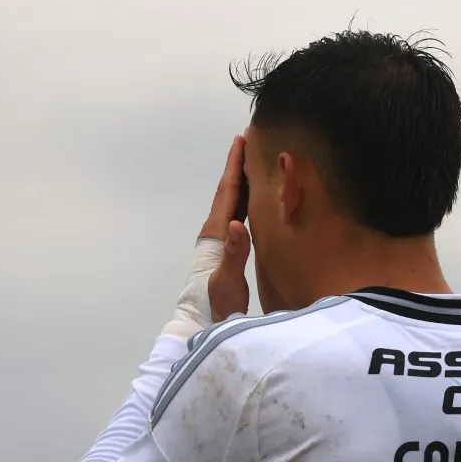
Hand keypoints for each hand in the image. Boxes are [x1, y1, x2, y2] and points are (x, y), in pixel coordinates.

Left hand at [160, 134, 250, 340]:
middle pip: (229, 190)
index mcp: (216, 233)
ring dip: (243, 180)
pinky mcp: (228, 248)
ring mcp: (221, 239)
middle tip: (251, 140)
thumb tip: (236, 224)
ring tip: (255, 161)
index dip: (234, 165)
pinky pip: (238, 214)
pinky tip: (256, 198)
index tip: (242, 140)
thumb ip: (233, 254)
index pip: (227, 192)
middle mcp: (217, 231)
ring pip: (233, 201)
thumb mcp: (227, 280)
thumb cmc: (215, 303)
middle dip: (239, 165)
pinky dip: (247, 199)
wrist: (204, 321)